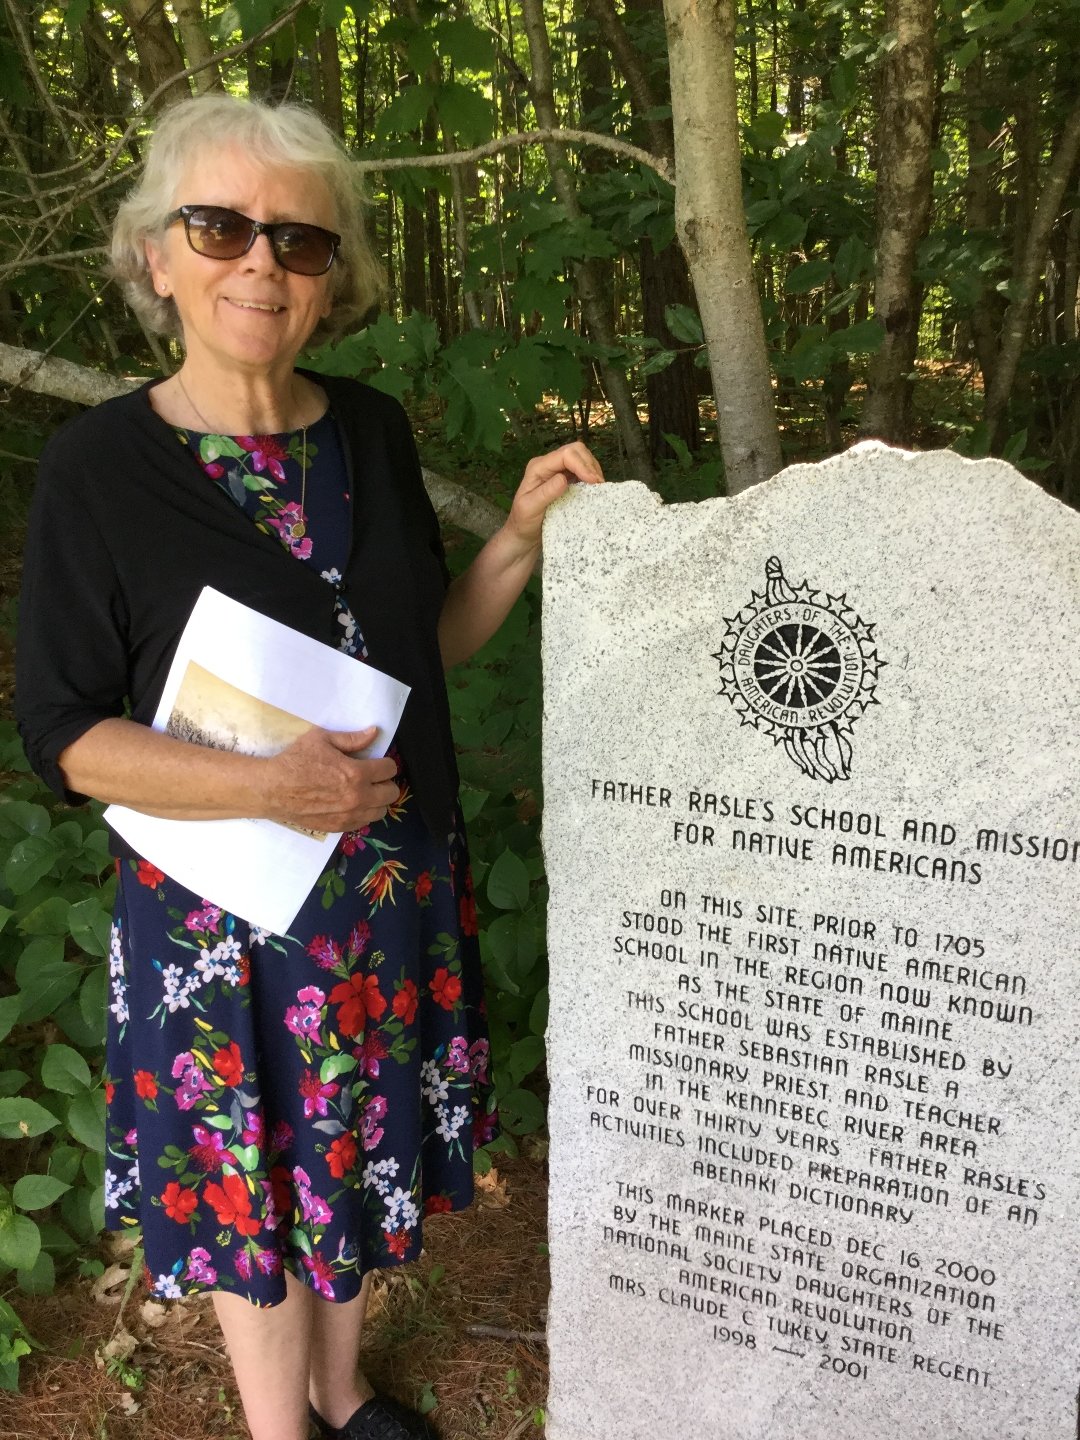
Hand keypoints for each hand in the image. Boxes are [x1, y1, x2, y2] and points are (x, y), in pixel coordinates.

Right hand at [261, 725, 398, 831]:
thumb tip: (374, 732)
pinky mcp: (339, 826)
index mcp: (356, 773)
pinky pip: (364, 823)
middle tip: (375, 777)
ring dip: (377, 800)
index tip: (379, 762)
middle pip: (391, 793)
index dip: (386, 763)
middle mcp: (357, 797)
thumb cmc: (296, 761)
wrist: (273, 789)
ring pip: (381, 811)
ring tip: (366, 791)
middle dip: (386, 782)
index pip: (389, 769)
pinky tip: (353, 804)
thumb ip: (352, 739)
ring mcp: (349, 815)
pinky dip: (364, 813)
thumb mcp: (323, 740)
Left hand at [504, 441, 604, 553]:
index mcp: (538, 467)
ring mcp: (558, 470)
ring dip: (593, 469)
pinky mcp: (566, 479)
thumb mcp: (530, 509)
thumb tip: (563, 479)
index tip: (593, 481)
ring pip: (582, 457)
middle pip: (575, 450)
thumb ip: (545, 493)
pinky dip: (591, 476)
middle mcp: (548, 464)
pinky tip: (594, 488)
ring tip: (599, 487)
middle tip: (599, 484)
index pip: (565, 455)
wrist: (524, 533)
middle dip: (590, 464)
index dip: (582, 465)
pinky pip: (582, 470)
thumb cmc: (524, 522)